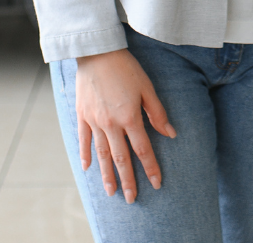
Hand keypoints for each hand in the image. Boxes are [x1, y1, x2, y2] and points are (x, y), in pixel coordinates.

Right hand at [74, 49, 175, 202]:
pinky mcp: (82, 115)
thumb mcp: (147, 88)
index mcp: (129, 117)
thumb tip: (170, 134)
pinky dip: (86, 155)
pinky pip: (84, 140)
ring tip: (111, 193)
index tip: (156, 183)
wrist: (97, 52)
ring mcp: (94, 121)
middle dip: (128, 180)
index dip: (150, 168)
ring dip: (107, 175)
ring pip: (102, 154)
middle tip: (132, 200)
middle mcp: (110, 124)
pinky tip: (88, 169)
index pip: (143, 149)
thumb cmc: (126, 68)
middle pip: (121, 158)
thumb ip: (158, 113)